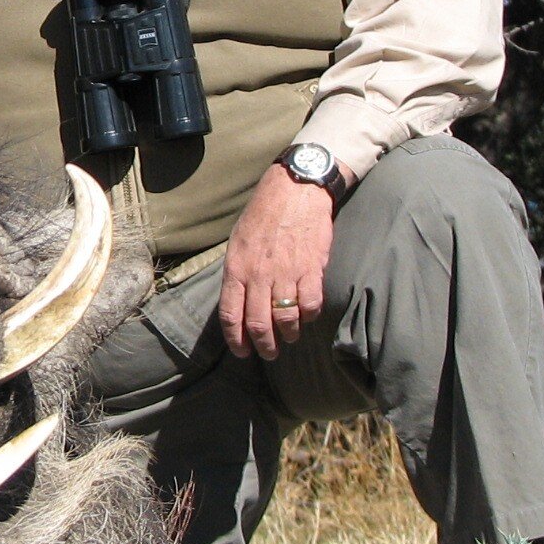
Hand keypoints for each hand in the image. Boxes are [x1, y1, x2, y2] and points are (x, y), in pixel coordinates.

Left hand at [217, 164, 344, 359]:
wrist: (295, 190)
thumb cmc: (263, 214)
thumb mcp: (238, 241)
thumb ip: (238, 273)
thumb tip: (238, 301)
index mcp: (236, 268)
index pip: (231, 315)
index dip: (236, 339)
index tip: (242, 352)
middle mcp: (259, 275)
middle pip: (259, 324)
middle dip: (264, 346)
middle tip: (269, 353)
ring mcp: (286, 272)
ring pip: (286, 319)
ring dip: (288, 334)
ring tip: (290, 337)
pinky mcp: (312, 268)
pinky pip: (310, 304)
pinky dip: (309, 316)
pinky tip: (307, 315)